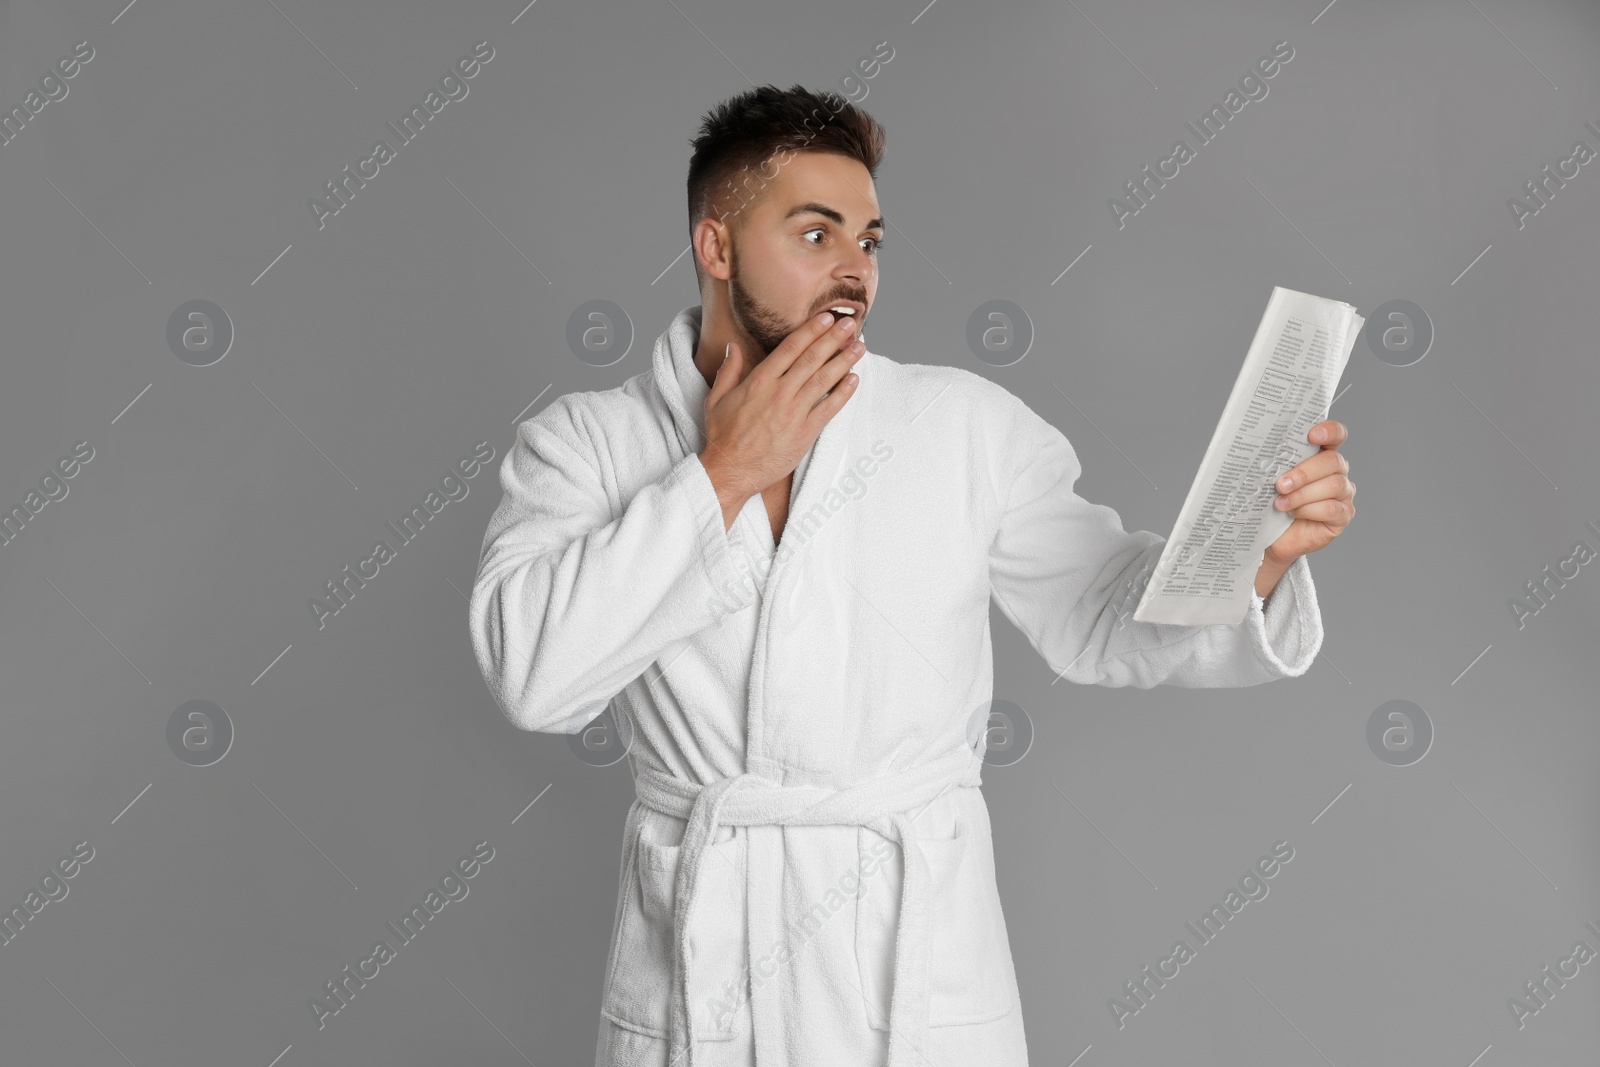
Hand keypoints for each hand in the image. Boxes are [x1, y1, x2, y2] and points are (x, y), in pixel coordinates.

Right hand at [699, 311, 865, 516]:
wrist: (729, 471)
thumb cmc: (722, 437)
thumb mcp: (716, 398)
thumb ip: (728, 370)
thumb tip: (733, 346)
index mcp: (758, 381)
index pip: (790, 348)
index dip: (811, 330)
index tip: (826, 318)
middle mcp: (779, 392)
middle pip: (812, 358)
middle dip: (833, 338)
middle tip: (849, 323)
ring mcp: (794, 413)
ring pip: (824, 379)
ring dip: (844, 360)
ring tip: (859, 346)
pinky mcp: (804, 433)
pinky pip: (829, 409)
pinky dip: (843, 393)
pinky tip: (854, 379)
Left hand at [1264, 419, 1355, 565]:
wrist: (1271, 537)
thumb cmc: (1271, 504)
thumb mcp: (1270, 479)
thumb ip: (1276, 463)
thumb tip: (1258, 450)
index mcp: (1321, 455)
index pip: (1337, 434)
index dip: (1330, 431)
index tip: (1312, 435)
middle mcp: (1337, 471)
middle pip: (1333, 461)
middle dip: (1304, 472)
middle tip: (1281, 484)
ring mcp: (1344, 493)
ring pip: (1333, 485)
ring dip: (1302, 494)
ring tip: (1281, 503)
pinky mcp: (1343, 515)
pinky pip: (1332, 508)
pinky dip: (1309, 510)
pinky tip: (1293, 513)